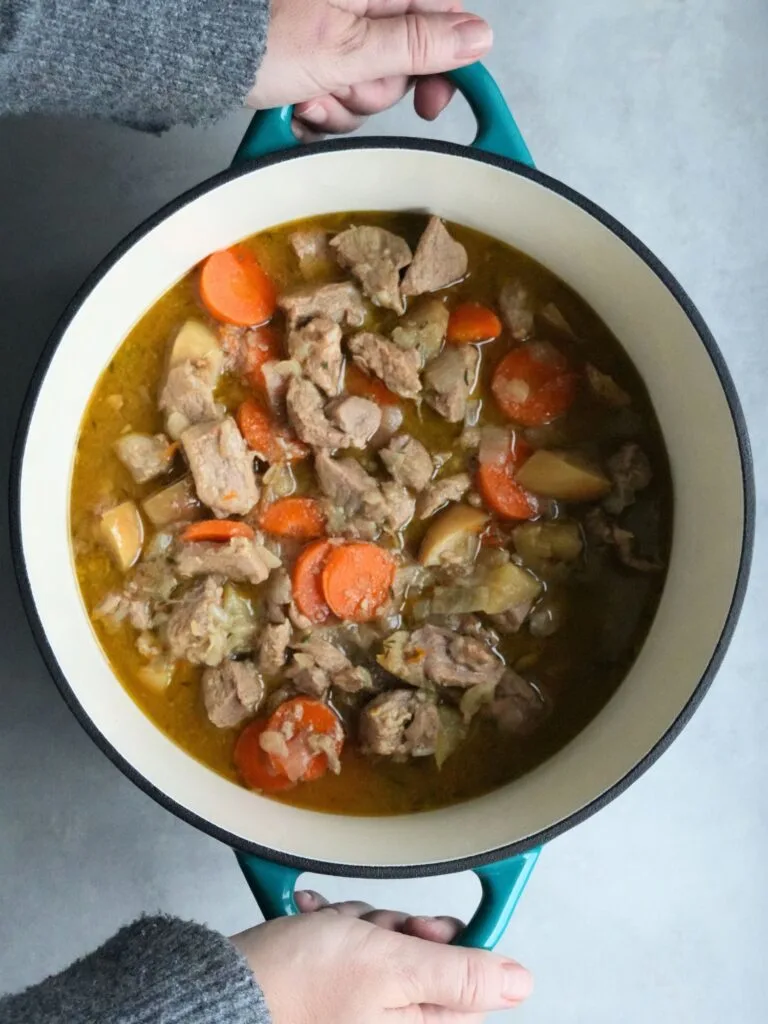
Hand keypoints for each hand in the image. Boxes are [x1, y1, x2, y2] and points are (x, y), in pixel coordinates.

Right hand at [231, 891, 532, 1023]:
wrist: (229, 986)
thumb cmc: (304, 982)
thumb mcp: (393, 967)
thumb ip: (461, 973)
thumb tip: (520, 981)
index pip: (468, 980)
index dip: (447, 942)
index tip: (421, 930)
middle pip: (425, 956)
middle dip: (395, 929)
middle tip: (370, 933)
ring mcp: (362, 1010)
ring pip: (387, 942)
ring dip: (361, 924)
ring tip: (331, 932)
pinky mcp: (335, 992)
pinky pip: (353, 947)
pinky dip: (334, 930)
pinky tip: (315, 929)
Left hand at [247, 0, 492, 137]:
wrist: (202, 54)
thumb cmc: (261, 38)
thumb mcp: (350, 47)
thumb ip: (418, 44)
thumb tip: (478, 37)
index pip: (440, 19)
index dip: (444, 65)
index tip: (430, 103)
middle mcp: (359, 6)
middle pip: (401, 62)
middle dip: (370, 89)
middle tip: (337, 85)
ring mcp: (334, 33)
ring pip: (367, 86)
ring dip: (339, 103)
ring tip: (306, 93)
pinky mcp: (314, 60)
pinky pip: (337, 95)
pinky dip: (318, 107)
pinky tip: (295, 100)